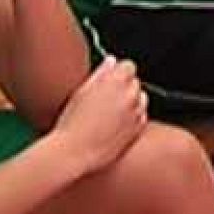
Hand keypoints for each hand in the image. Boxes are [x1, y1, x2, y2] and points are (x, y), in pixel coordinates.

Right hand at [52, 57, 147, 175]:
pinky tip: (115, 124)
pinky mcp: (138, 128)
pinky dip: (133, 117)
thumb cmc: (71, 122)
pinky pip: (141, 116)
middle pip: (135, 82)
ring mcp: (136, 112)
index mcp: (115, 81)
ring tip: (109, 113)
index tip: (110, 79)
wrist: (72, 152)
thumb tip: (111, 61)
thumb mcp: (81, 91)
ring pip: (141, 99)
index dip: (118, 72)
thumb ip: (100, 73)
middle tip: (105, 99)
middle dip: (123, 86)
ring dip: (131, 101)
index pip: (128, 66)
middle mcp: (130, 94)